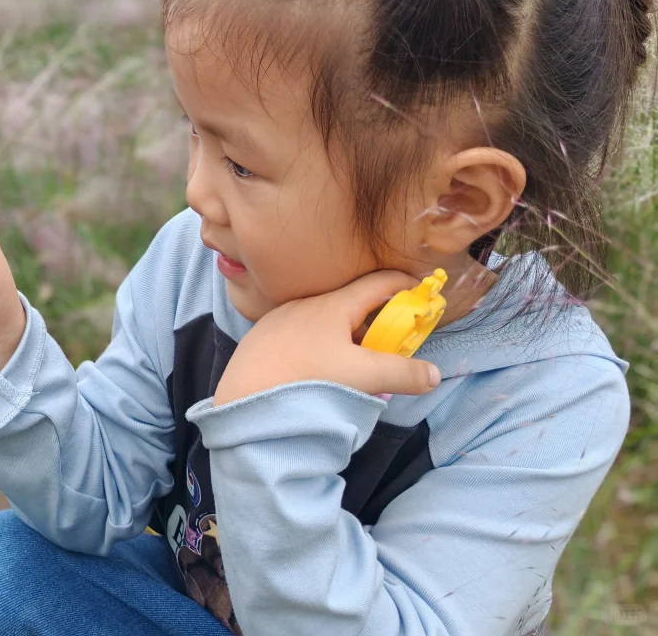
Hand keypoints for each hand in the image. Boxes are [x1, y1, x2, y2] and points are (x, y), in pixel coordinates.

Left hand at [213, 270, 442, 405]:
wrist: (243, 395)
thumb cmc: (306, 378)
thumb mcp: (363, 377)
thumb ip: (403, 373)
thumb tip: (434, 374)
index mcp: (333, 304)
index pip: (379, 282)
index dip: (406, 286)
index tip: (424, 297)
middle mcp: (306, 304)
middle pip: (352, 301)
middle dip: (377, 316)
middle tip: (394, 339)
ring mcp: (281, 318)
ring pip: (325, 318)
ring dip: (348, 332)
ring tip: (359, 359)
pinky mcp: (264, 336)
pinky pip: (303, 332)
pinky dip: (322, 342)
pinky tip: (320, 366)